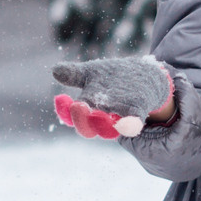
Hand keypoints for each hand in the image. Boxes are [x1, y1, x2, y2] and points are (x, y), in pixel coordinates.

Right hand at [50, 56, 175, 137]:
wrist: (145, 75)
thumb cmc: (114, 76)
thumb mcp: (93, 72)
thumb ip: (74, 73)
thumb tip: (54, 70)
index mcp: (87, 106)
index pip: (71, 115)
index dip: (64, 111)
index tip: (61, 99)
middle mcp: (101, 116)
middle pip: (86, 126)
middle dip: (81, 119)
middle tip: (77, 107)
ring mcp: (119, 117)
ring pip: (107, 129)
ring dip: (101, 124)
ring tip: (98, 114)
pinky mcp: (137, 114)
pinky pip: (131, 126)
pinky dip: (128, 127)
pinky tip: (126, 124)